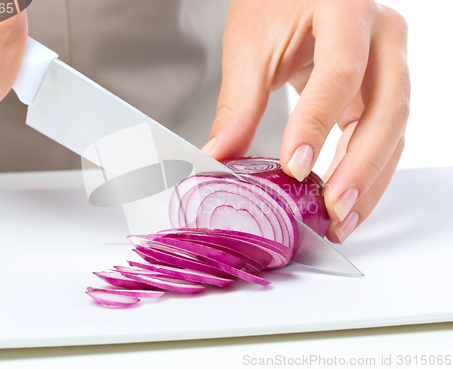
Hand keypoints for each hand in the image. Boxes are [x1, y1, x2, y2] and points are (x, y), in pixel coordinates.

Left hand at [202, 0, 409, 242]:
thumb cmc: (274, 2)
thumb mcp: (251, 47)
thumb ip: (239, 105)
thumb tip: (219, 158)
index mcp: (347, 9)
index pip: (340, 73)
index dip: (318, 123)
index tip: (294, 168)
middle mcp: (383, 35)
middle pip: (387, 108)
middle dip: (360, 166)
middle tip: (333, 210)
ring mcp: (391, 62)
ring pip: (395, 129)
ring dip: (371, 180)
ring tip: (342, 221)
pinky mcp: (382, 88)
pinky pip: (385, 134)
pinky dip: (368, 171)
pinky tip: (346, 199)